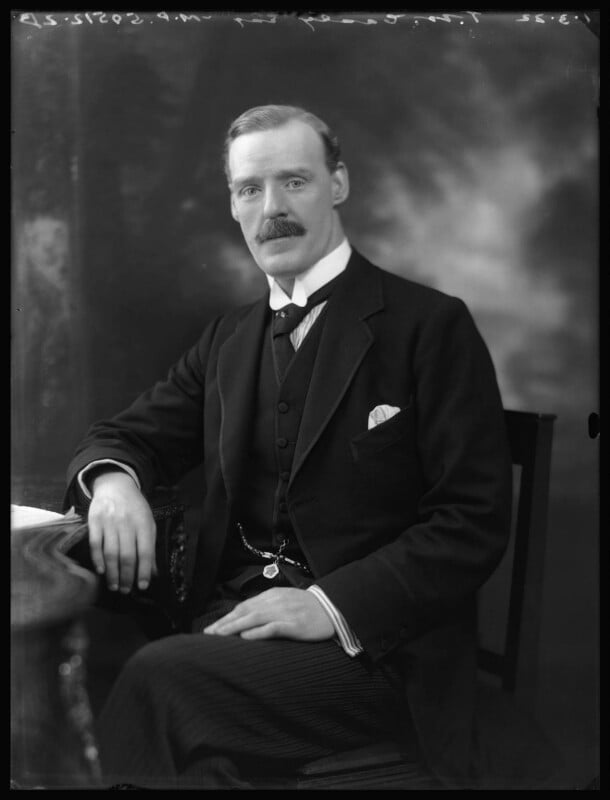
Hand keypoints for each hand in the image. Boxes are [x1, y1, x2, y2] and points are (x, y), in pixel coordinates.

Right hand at [87, 470, 156, 593]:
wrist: (115, 485)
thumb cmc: (135, 508)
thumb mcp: (148, 522)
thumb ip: (150, 546)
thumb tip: (152, 572)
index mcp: (143, 523)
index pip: (146, 551)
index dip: (144, 570)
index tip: (142, 586)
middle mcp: (127, 523)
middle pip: (127, 555)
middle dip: (127, 576)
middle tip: (126, 591)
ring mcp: (109, 522)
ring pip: (111, 552)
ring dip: (112, 572)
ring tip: (114, 586)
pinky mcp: (94, 521)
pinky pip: (95, 543)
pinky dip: (97, 559)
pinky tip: (101, 571)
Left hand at [203, 587, 334, 641]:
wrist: (333, 608)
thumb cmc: (308, 608)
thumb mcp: (285, 601)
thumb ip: (267, 607)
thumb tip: (245, 619)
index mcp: (272, 596)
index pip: (244, 606)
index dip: (227, 617)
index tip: (212, 628)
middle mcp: (275, 602)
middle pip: (245, 611)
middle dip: (225, 623)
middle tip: (208, 634)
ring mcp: (285, 613)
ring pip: (255, 618)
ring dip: (234, 627)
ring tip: (220, 635)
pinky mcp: (295, 625)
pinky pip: (273, 627)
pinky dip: (258, 632)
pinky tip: (246, 637)